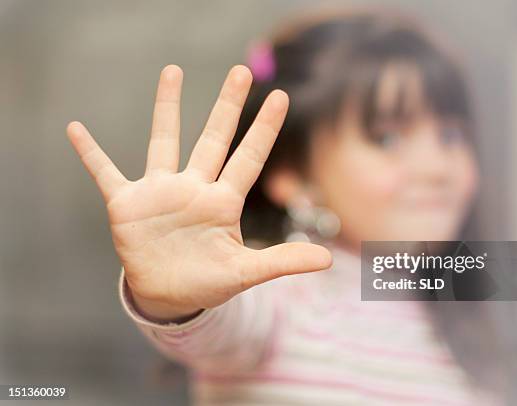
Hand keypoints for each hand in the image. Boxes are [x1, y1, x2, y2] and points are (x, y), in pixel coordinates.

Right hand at [66, 65, 331, 320]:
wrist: (168, 294)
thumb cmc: (207, 281)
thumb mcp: (245, 273)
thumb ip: (283, 261)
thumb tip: (328, 259)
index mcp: (223, 202)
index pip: (249, 158)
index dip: (264, 129)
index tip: (281, 97)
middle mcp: (194, 188)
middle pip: (214, 138)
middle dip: (228, 106)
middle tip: (242, 70)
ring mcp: (160, 192)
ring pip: (165, 141)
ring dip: (167, 108)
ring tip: (172, 71)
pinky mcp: (127, 204)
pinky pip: (105, 172)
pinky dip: (90, 154)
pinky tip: (76, 129)